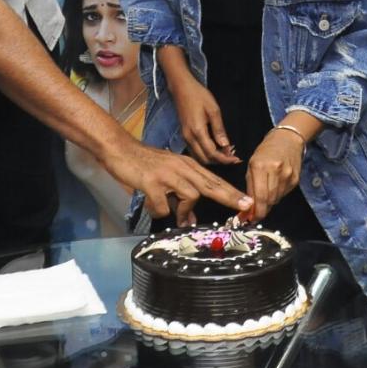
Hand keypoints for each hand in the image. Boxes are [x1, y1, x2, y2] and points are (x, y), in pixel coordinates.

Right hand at [102, 137, 251, 226]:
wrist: (120, 149)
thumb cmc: (144, 164)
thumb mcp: (167, 177)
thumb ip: (180, 195)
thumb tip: (188, 218)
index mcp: (188, 165)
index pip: (214, 180)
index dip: (231, 193)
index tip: (247, 202)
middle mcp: (182, 167)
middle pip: (211, 185)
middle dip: (230, 197)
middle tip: (244, 207)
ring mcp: (168, 174)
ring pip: (190, 196)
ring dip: (182, 212)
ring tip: (172, 215)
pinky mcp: (153, 182)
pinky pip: (164, 205)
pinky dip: (159, 211)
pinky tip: (152, 206)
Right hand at [171, 72, 236, 164]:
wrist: (181, 88)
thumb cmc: (198, 96)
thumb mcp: (213, 110)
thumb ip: (219, 129)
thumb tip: (226, 146)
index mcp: (197, 131)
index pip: (212, 153)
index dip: (225, 159)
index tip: (236, 159)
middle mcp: (189, 138)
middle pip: (205, 159)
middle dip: (219, 162)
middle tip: (233, 158)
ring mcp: (185, 137)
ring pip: (199, 157)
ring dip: (212, 159)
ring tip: (226, 154)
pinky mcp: (184, 135)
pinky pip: (194, 151)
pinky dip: (205, 154)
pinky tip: (215, 149)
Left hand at [244, 128, 303, 220]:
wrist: (288, 139)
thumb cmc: (266, 151)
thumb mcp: (252, 164)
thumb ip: (250, 185)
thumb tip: (249, 207)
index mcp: (260, 166)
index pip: (260, 196)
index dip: (256, 211)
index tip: (252, 219)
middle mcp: (275, 171)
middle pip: (269, 200)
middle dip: (262, 209)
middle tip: (256, 213)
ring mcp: (288, 176)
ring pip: (277, 199)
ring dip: (269, 202)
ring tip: (265, 196)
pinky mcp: (296, 179)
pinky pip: (284, 194)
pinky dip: (277, 195)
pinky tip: (275, 187)